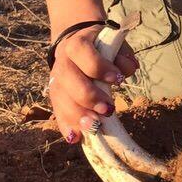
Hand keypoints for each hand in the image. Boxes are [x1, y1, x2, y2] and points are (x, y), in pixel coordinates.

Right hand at [47, 25, 137, 143]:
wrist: (78, 46)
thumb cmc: (102, 48)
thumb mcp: (114, 45)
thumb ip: (122, 56)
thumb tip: (127, 70)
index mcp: (76, 44)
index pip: (82, 53)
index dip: (99, 67)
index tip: (118, 80)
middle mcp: (61, 61)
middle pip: (68, 79)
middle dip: (89, 97)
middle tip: (108, 109)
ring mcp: (55, 79)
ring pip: (60, 98)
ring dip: (77, 115)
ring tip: (95, 127)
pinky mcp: (54, 96)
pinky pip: (57, 111)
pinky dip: (66, 125)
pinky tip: (74, 137)